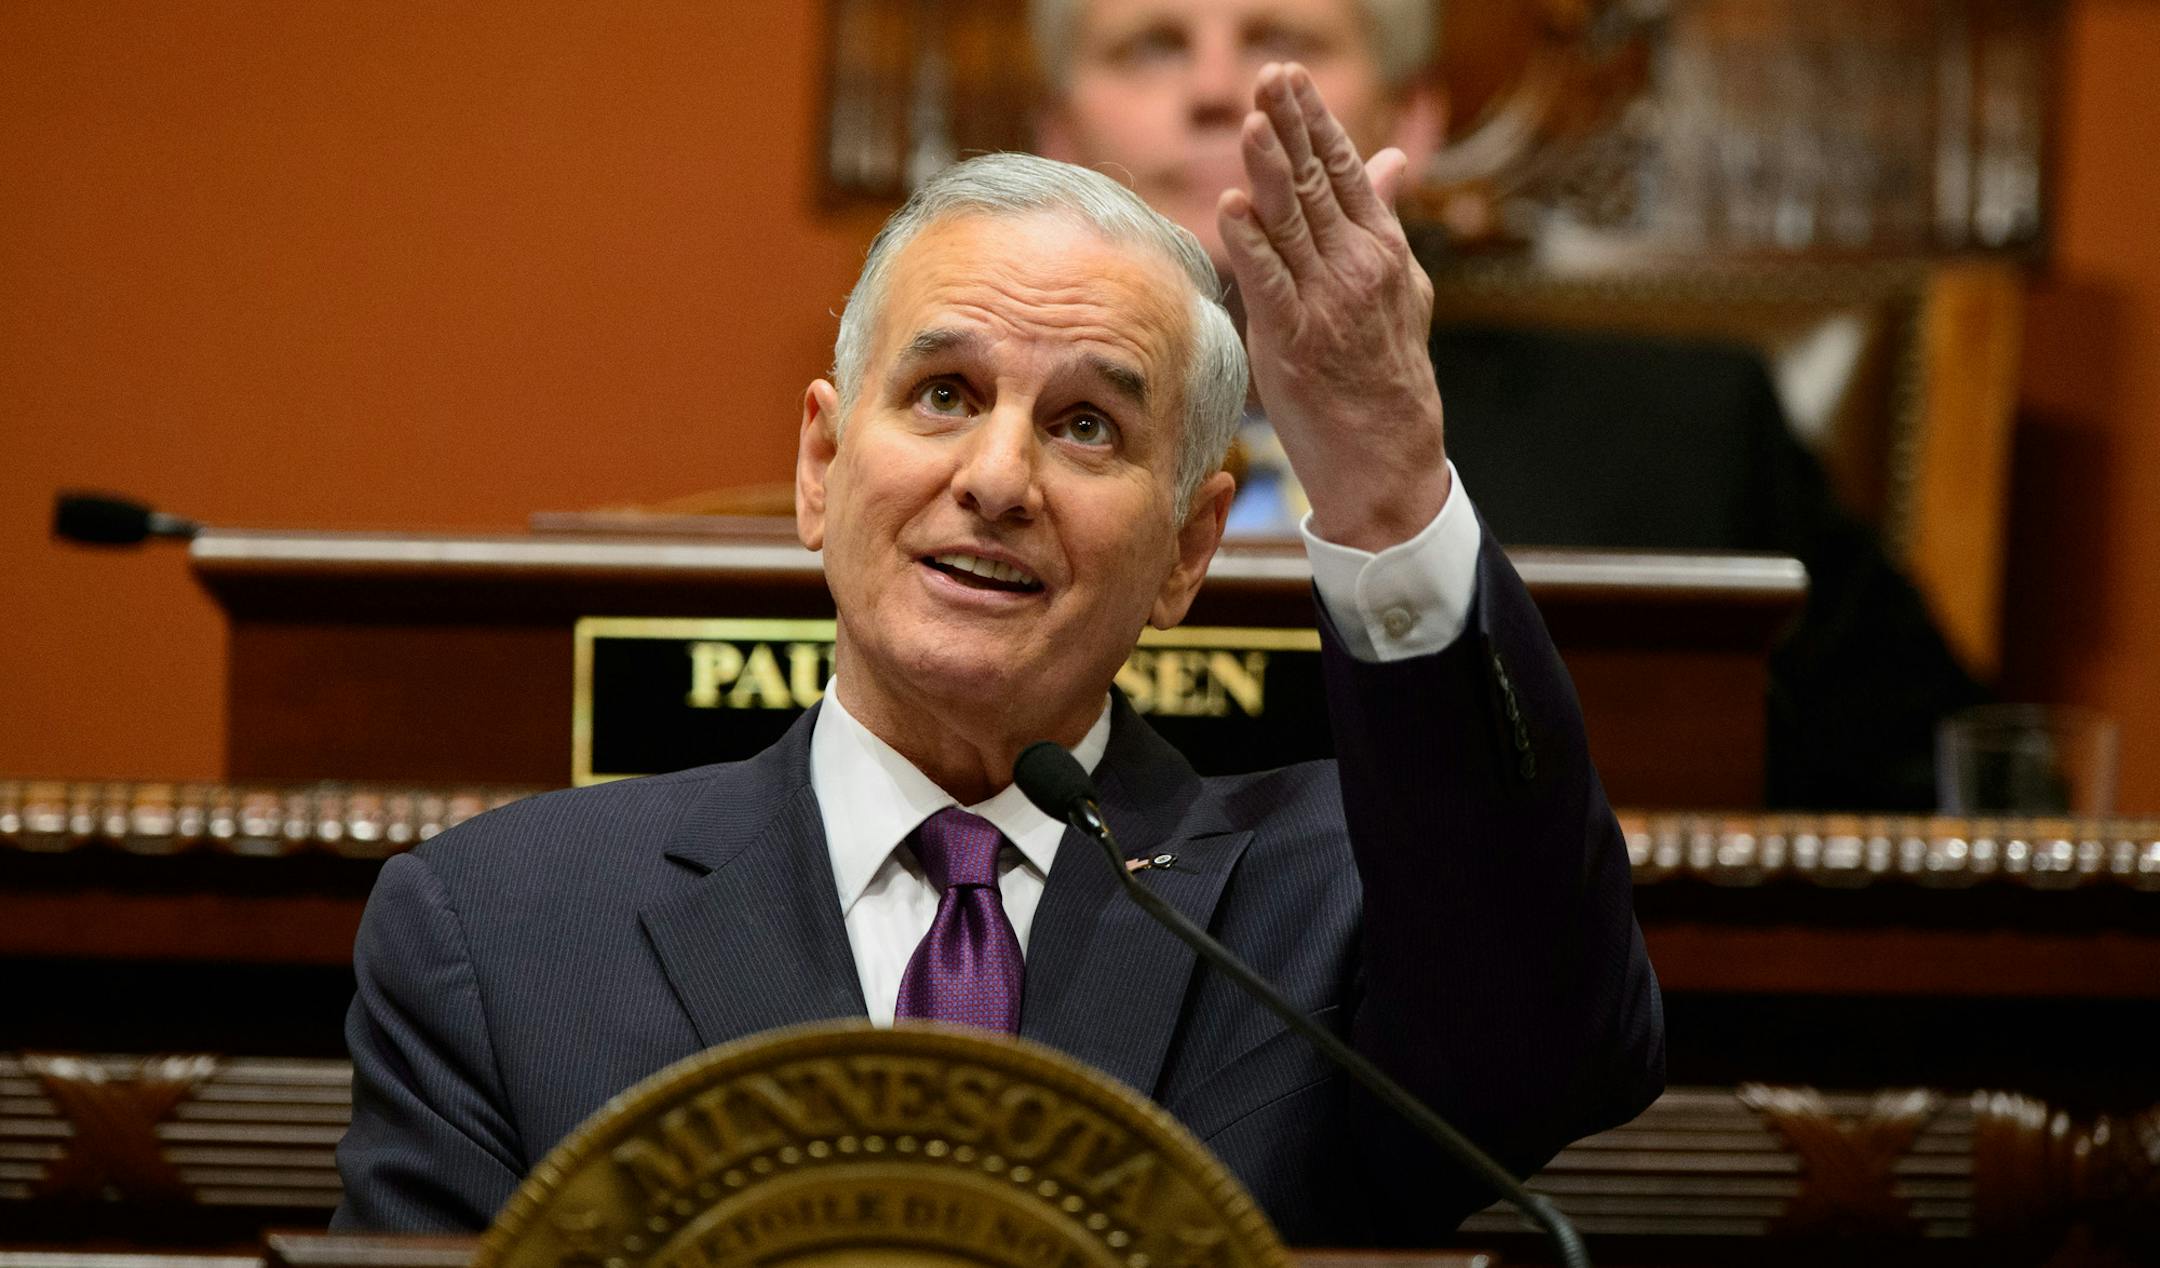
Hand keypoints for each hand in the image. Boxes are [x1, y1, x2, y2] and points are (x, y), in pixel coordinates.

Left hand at [1217, 63, 1449, 552]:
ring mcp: (1327, 303)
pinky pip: (1269, 284)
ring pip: (1292, 223)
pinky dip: (1250, 246)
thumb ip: (1386, 218)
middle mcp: (1358, 266)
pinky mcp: (1296, 341)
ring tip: (1251, 122)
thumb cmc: (1386, 369)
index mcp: (1381, 248)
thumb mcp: (1401, 286)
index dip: (1313, 121)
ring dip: (1269, 171)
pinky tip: (1231, 209)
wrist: (1389, 455)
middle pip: (1315, 183)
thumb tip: (1391, 158)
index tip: (1289, 78)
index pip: (1343, 169)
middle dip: (1291, 126)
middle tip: (1270, 76)